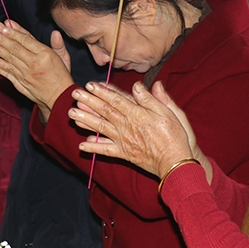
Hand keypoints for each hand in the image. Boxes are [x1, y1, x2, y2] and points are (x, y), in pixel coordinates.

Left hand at [0, 19, 73, 120]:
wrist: (60, 99)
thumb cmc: (62, 77)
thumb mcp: (65, 58)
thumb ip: (58, 45)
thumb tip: (55, 32)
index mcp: (45, 55)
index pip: (26, 40)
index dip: (13, 32)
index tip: (3, 25)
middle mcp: (34, 64)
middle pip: (15, 49)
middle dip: (2, 39)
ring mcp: (26, 75)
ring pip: (10, 60)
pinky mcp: (21, 84)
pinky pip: (8, 74)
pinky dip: (0, 68)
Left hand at [68, 81, 211, 180]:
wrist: (177, 162)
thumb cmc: (176, 135)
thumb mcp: (169, 112)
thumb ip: (151, 99)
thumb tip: (137, 85)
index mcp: (138, 114)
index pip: (116, 100)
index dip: (102, 91)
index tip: (90, 84)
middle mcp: (127, 127)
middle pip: (105, 111)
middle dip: (89, 101)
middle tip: (75, 93)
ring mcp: (124, 141)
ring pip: (101, 128)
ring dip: (85, 120)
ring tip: (71, 114)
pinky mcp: (124, 154)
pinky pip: (106, 151)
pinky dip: (93, 148)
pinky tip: (81, 145)